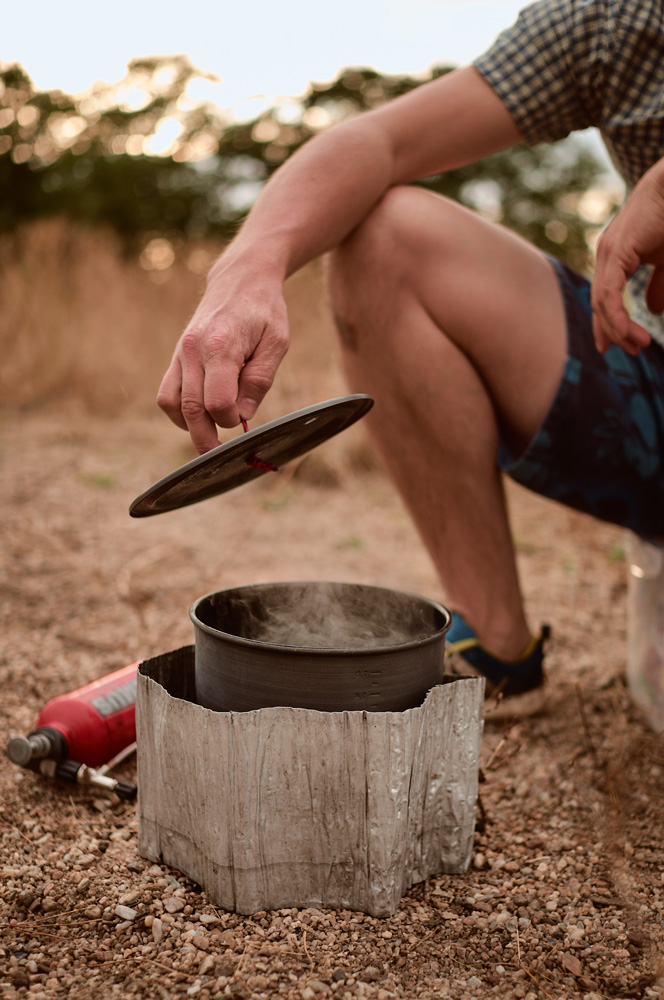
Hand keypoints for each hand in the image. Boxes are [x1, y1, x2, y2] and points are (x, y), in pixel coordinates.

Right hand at [157, 257, 288, 453]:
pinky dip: (179, 411)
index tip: (245, 419)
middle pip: (191, 409)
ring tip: (209, 435)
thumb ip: (259, 380)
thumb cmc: (264, 311)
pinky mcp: (176, 356)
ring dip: (188, 426)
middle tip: (219, 457)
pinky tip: (198, 416)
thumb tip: (243, 415)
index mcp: (221, 346)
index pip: (217, 402)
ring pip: (172, 404)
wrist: (240, 278)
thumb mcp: (276, 343)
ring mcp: (180, 352)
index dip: (231, 419)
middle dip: (206, 438)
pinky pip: (167, 392)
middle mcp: (193, 350)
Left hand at [591, 158, 663, 355]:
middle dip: (614, 331)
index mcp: (615, 257)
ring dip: (618, 327)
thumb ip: (659, 285)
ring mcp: (608, 252)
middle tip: (632, 351)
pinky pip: (609, 292)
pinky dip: (614, 314)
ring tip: (637, 344)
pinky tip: (624, 331)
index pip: (604, 297)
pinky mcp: (616, 250)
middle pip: (600, 303)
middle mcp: (606, 255)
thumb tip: (655, 311)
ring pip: (602, 301)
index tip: (611, 346)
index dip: (606, 324)